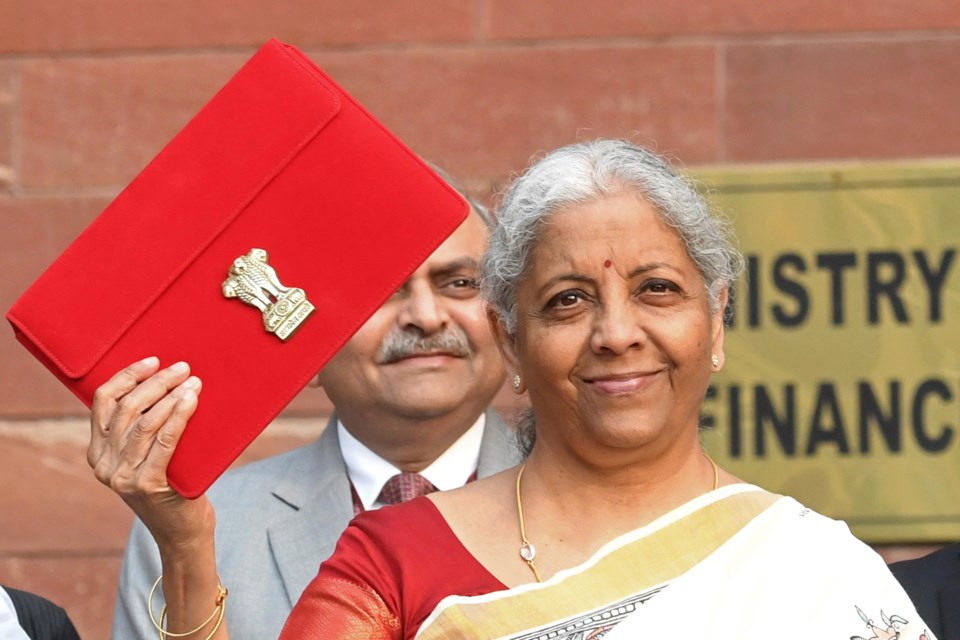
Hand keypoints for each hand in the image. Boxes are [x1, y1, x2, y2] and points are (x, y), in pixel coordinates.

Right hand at [87, 357, 214, 550]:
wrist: (181, 533)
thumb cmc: (171, 487)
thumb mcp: (147, 458)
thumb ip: (143, 432)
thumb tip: (166, 385)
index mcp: (98, 453)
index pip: (103, 402)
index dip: (127, 376)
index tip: (153, 360)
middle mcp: (104, 464)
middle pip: (127, 408)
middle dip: (156, 382)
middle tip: (183, 368)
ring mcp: (124, 476)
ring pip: (145, 422)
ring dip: (170, 395)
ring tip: (193, 381)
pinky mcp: (148, 485)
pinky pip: (165, 441)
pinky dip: (178, 416)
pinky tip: (191, 401)